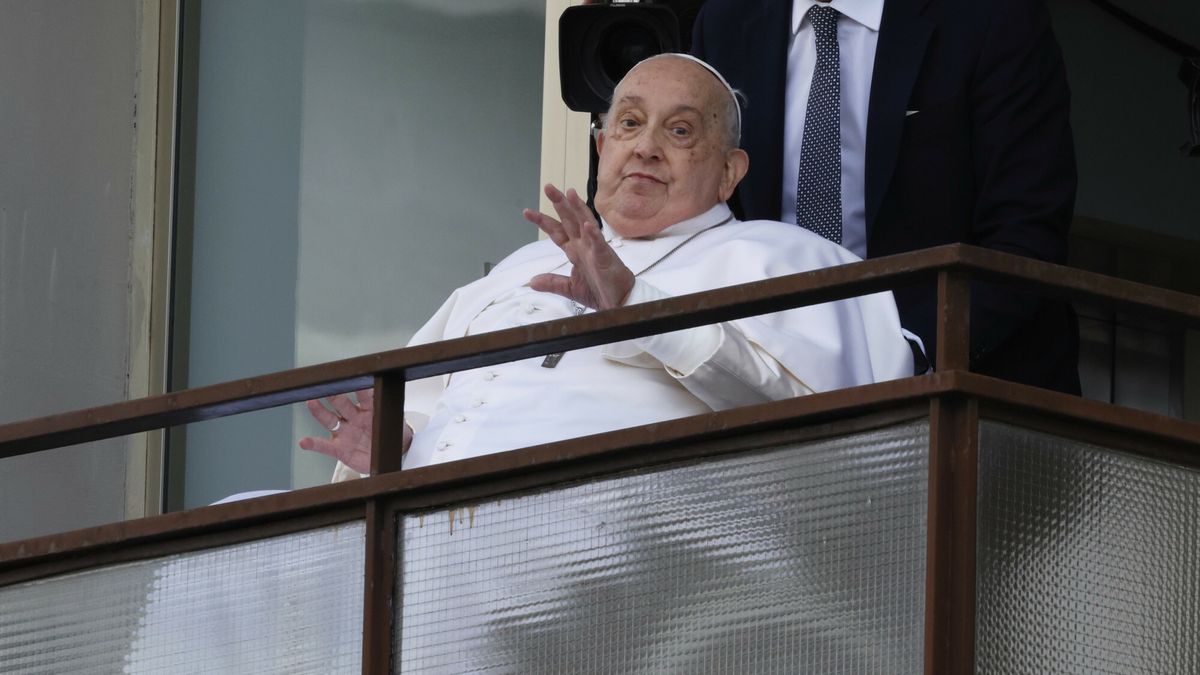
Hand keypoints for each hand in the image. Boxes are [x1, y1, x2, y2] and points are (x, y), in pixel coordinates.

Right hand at [298, 388, 409, 474]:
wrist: (389, 455)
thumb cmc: (392, 435)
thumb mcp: (398, 423)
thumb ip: (395, 416)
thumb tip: (397, 404)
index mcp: (369, 409)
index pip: (364, 395)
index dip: (359, 387)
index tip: (354, 377)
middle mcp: (354, 418)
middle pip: (342, 404)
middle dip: (334, 395)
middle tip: (325, 385)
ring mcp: (346, 433)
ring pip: (330, 420)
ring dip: (320, 412)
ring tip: (310, 402)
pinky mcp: (340, 450)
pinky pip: (325, 447)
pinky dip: (314, 444)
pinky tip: (303, 442)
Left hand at [523, 184, 634, 309]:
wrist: (619, 303)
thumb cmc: (600, 291)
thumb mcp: (570, 288)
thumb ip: (552, 282)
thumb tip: (532, 282)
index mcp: (575, 251)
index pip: (557, 231)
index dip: (543, 221)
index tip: (527, 212)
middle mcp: (584, 245)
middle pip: (570, 220)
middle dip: (559, 204)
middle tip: (548, 187)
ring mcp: (595, 249)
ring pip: (585, 224)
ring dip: (578, 208)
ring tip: (570, 193)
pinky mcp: (606, 258)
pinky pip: (599, 244)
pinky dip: (593, 234)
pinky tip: (587, 225)